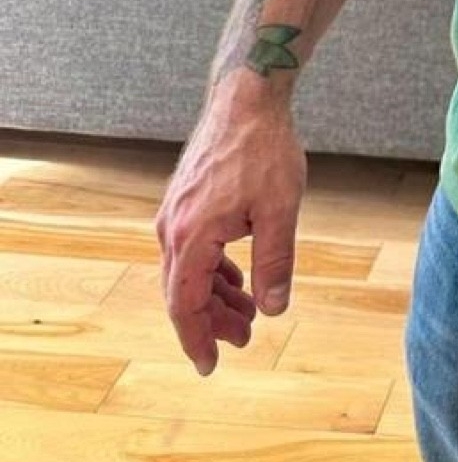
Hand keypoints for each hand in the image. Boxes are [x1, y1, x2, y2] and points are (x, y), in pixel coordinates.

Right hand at [155, 84, 306, 375]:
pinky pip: (192, 248)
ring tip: (247, 311)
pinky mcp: (185, 198)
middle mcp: (173, 227)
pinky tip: (238, 276)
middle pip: (183, 292)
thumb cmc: (264, 149)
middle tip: (244, 339)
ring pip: (187, 270)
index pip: (184, 305)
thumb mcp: (280, 210)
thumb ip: (275, 262)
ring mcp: (175, 211)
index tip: (211, 366)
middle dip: (211, 320)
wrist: (247, 95)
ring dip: (214, 294)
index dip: (197, 339)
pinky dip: (212, 268)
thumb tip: (272, 310)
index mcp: (191, 236)